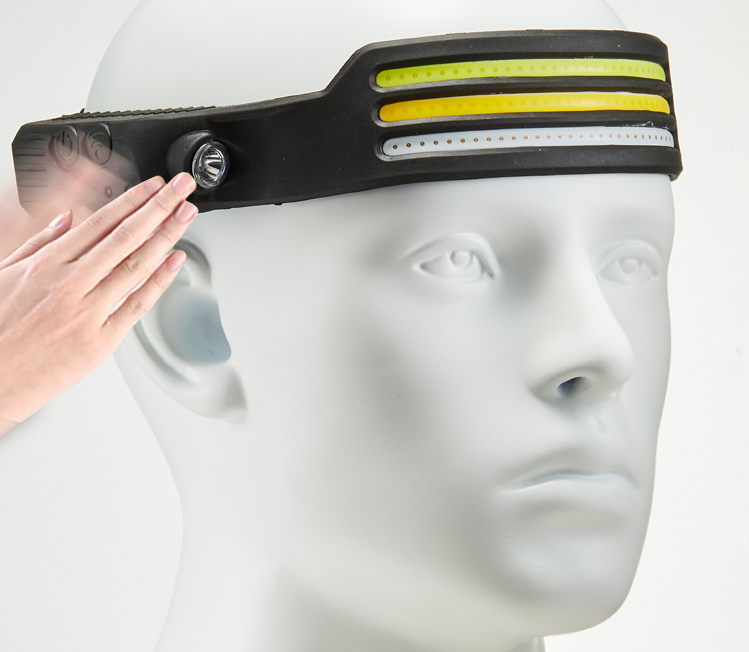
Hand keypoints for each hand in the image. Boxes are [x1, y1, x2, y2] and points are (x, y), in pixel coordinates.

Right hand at [0, 172, 197, 433]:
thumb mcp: (4, 275)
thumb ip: (38, 244)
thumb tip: (68, 219)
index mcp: (46, 264)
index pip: (100, 223)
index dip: (133, 200)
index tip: (155, 186)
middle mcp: (69, 284)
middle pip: (125, 236)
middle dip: (159, 207)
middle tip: (182, 188)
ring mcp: (86, 312)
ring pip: (136, 265)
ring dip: (166, 235)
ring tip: (186, 214)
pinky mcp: (100, 341)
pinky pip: (137, 306)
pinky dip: (160, 281)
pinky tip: (176, 261)